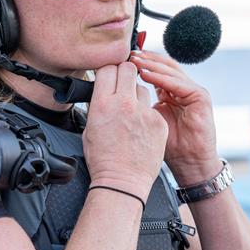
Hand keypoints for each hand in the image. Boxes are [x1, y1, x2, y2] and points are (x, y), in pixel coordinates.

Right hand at [83, 62, 167, 201]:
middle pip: (128, 68)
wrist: (122, 182)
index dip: (108, 69)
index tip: (109, 74)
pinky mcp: (158, 122)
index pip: (107, 68)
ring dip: (136, 94)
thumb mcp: (90, 127)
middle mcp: (124, 104)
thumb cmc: (103, 160)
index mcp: (102, 104)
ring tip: (130, 112)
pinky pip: (152, 107)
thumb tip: (102, 90)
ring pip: (141, 87)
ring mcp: (144, 113)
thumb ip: (98, 104)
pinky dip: (146, 113)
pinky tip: (141, 127)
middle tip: (123, 81)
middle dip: (125, 72)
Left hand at [130, 51, 221, 185]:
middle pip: (163, 64)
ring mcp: (194, 91)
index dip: (139, 62)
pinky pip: (179, 83)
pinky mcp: (201, 97)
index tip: (121, 59)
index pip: (155, 68)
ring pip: (170, 70)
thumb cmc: (167, 147)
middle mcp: (183, 88)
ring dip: (151, 65)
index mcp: (170, 92)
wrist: (189, 164)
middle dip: (145, 58)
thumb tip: (113, 93)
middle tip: (128, 54)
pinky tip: (147, 75)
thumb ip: (137, 104)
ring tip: (135, 61)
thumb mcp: (147, 121)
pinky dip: (162, 78)